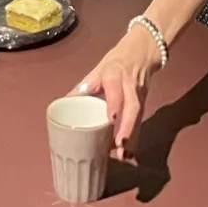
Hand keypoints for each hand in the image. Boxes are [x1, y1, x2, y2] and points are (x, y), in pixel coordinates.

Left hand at [74, 24, 162, 157]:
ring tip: (124, 155)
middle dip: (127, 128)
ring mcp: (139, 95)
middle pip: (132, 107)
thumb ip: (83, 88)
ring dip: (132, 136)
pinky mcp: (145, 103)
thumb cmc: (115, 62)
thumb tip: (62, 104)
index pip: (116, 90)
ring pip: (138, 117)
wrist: (142, 51)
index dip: (114, 104)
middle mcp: (129, 86)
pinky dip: (135, 137)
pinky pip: (140, 121)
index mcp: (114, 75)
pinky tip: (129, 152)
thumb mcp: (97, 70)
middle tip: (120, 147)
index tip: (110, 120)